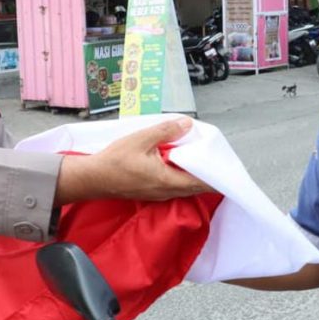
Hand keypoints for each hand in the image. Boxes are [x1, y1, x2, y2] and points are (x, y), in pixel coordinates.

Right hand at [56, 118, 211, 203]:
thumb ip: (165, 131)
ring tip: (203, 162)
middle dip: (208, 176)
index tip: (226, 169)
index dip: (215, 177)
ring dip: (195, 178)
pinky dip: (182, 178)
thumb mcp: (141, 139)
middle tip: (217, 162)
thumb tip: (187, 123)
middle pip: (195, 187)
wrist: (92, 178)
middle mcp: (166, 192)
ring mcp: (158, 195)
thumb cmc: (114, 160)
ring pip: (185, 188)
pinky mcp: (151, 194)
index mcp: (167, 180)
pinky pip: (174, 188)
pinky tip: (181, 166)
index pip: (199, 182)